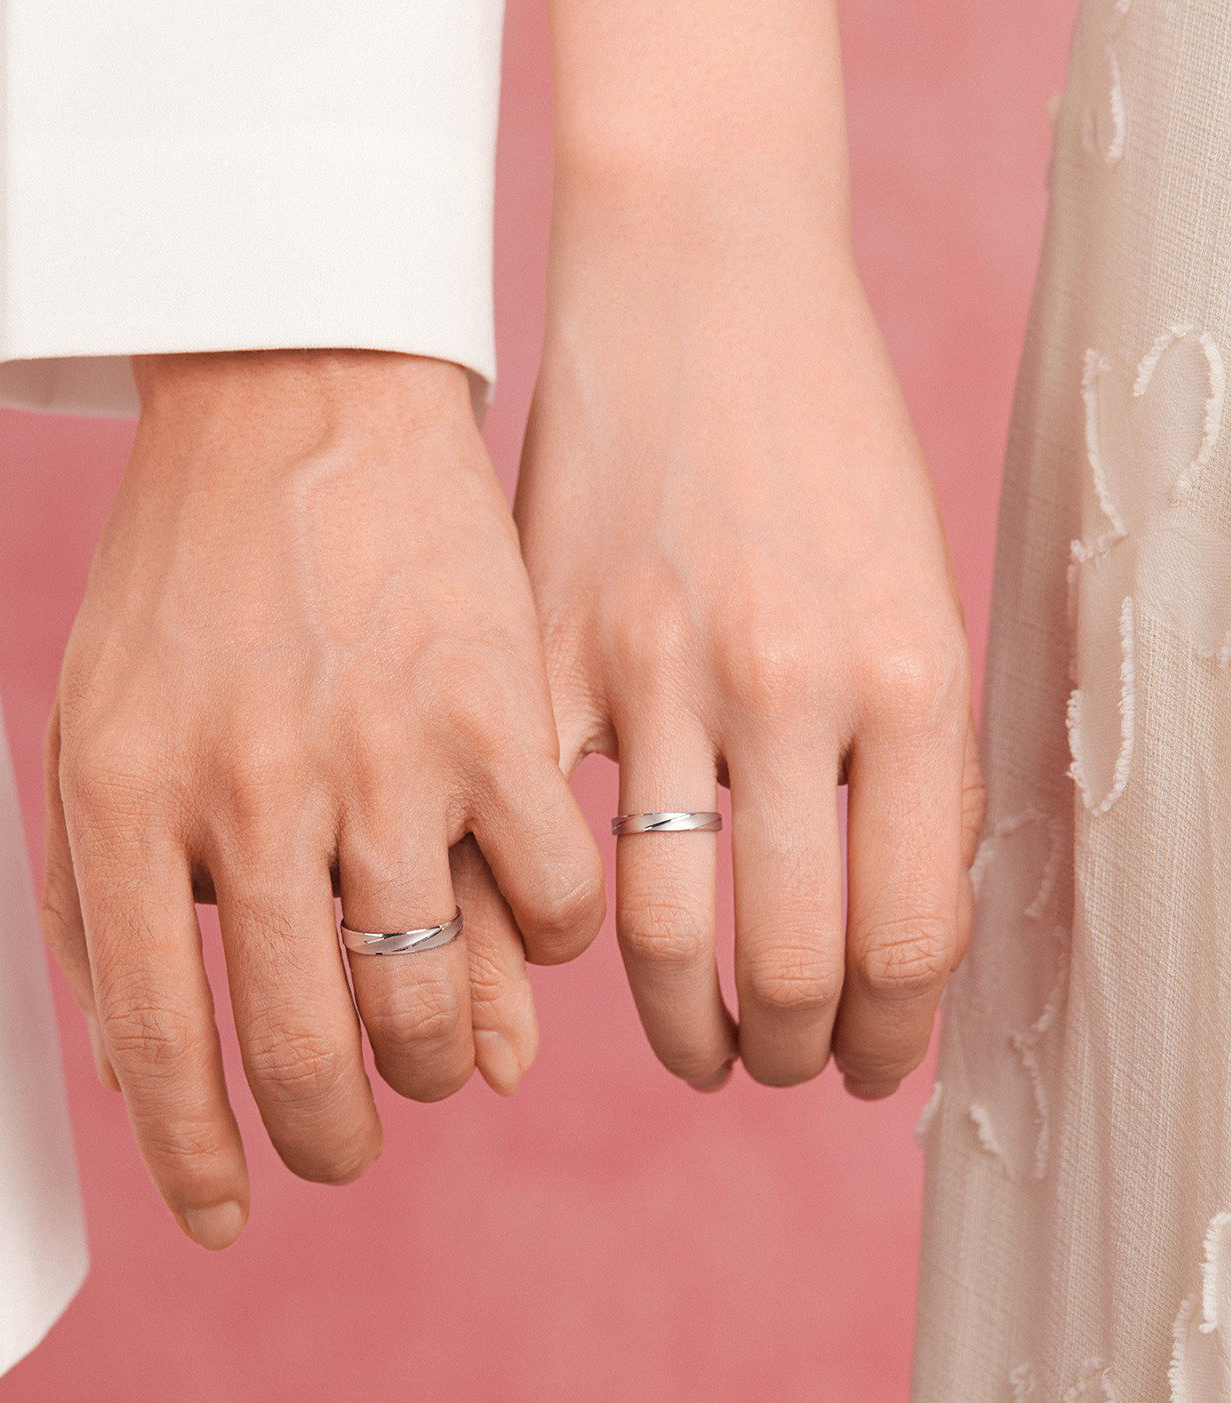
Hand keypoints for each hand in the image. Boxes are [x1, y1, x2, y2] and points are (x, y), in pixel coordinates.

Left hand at [42, 350, 602, 1246]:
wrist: (293, 391)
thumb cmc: (192, 568)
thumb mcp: (103, 722)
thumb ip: (118, 899)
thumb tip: (186, 1070)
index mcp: (131, 794)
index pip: (160, 1041)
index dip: (198, 1156)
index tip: (231, 1212)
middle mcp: (254, 790)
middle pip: (310, 1051)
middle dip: (333, 1134)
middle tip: (351, 1140)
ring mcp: (384, 753)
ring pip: (434, 1004)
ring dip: (439, 1058)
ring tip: (436, 1044)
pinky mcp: (497, 714)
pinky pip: (555, 902)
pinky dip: (549, 939)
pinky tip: (523, 906)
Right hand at [517, 235, 983, 1097]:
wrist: (702, 286)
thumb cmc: (824, 443)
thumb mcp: (915, 598)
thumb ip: (912, 767)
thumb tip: (888, 934)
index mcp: (910, 670)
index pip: (912, 931)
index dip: (894, 1033)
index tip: (869, 1065)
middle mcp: (786, 677)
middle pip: (788, 956)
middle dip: (790, 1049)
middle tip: (775, 1063)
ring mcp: (654, 662)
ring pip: (662, 924)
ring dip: (687, 1019)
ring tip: (696, 1040)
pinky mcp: (543, 645)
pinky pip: (539, 836)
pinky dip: (562, 919)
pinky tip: (585, 936)